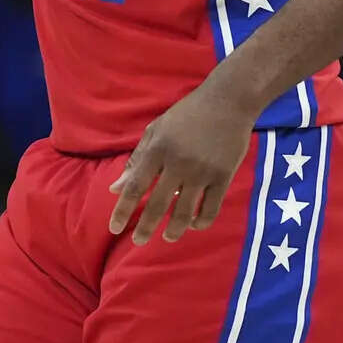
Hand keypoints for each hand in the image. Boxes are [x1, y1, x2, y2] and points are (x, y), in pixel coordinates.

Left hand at [108, 79, 255, 244]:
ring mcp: (202, 171)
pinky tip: (193, 225)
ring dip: (173, 230)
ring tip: (167, 237)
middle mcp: (178, 163)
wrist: (229, 101)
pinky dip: (200, 222)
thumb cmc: (188, 114)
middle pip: (157, 204)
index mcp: (158, 148)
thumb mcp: (157, 129)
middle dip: (145, 227)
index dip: (123, 209)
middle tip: (138, 241)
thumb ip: (137, 159)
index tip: (114, 228)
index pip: (136, 186)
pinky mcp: (224, 176)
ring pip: (184, 212)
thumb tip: (116, 188)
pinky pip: (211, 209)